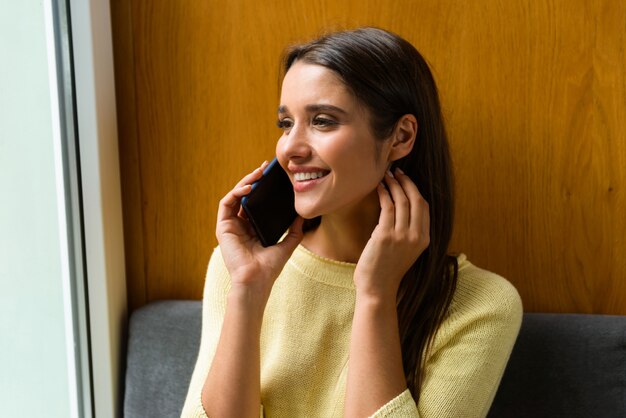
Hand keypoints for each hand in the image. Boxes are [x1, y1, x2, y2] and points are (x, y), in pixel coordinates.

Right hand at [216, 161, 303, 294]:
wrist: (256, 281)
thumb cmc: (269, 268)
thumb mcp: (287, 244)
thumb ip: (295, 230)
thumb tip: (303, 215)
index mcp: (252, 228)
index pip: (256, 202)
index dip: (262, 188)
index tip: (273, 176)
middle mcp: (240, 225)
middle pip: (245, 196)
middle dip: (254, 180)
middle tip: (265, 168)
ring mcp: (230, 226)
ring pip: (235, 196)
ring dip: (245, 182)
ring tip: (258, 174)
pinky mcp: (222, 227)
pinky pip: (226, 204)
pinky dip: (236, 192)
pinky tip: (249, 188)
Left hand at [354, 167, 429, 300]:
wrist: (377, 289)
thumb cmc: (387, 271)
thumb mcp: (406, 251)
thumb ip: (408, 233)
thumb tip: (400, 209)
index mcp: (424, 240)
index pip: (424, 207)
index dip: (415, 190)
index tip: (405, 180)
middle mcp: (416, 236)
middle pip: (416, 199)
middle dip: (406, 182)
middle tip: (396, 172)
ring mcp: (402, 236)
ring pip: (402, 201)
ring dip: (393, 184)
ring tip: (386, 176)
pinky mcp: (386, 235)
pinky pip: (387, 207)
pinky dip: (383, 194)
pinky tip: (378, 188)